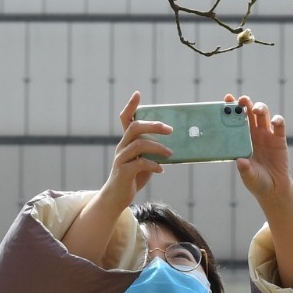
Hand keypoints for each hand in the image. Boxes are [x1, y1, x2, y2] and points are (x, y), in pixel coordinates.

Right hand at [60, 91, 170, 265]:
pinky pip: (139, 163)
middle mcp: (121, 147)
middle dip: (153, 125)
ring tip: (171, 154)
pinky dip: (153, 165)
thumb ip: (152, 151)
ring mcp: (121, 159)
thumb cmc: (133, 177)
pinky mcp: (123, 172)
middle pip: (134, 127)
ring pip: (138, 144)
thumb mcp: (143, 160)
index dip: (130, 105)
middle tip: (170, 130)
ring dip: (158, 147)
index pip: (125, 118)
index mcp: (126, 141)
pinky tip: (161, 170)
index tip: (138, 94)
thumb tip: (176, 145)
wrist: (116, 198)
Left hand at [225, 93, 291, 202]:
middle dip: (245, 104)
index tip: (227, 98)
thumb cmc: (256, 181)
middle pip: (249, 113)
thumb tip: (240, 162)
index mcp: (240, 139)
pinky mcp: (279, 140)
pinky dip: (278, 121)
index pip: (234, 120)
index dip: (231, 108)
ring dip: (260, 108)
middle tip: (242, 100)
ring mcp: (266, 135)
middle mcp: (252, 134)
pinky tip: (275, 121)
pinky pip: (279, 127)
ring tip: (256, 110)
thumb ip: (245, 169)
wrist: (273, 188)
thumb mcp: (248, 176)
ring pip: (263, 116)